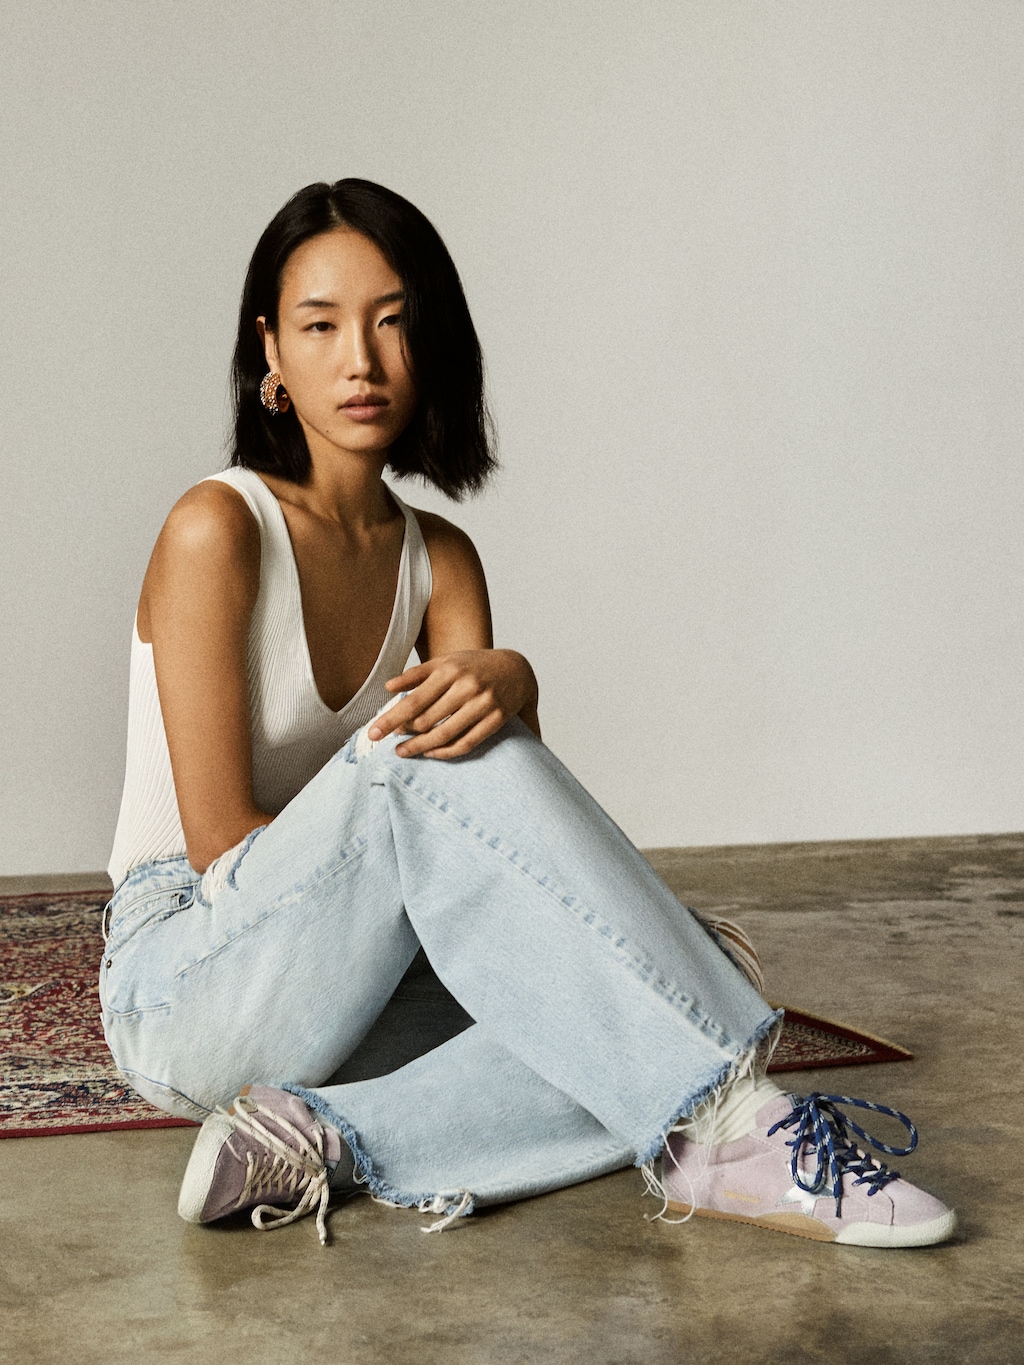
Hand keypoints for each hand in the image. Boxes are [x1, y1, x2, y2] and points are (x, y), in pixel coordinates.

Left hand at [368, 649, 539, 758]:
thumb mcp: (446, 662)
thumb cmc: (474, 666)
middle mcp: (467, 687)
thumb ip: (416, 674)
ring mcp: (483, 704)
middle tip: (390, 742)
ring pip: (445, 734)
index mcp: (450, 670)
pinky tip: (431, 753)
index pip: (414, 701)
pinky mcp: (496, 720)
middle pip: (427, 720)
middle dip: (405, 734)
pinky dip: (446, 752)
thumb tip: (387, 687)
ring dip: (420, 747)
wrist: (516, 669)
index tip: (373, 733)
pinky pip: (467, 743)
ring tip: (403, 752)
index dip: (392, 719)